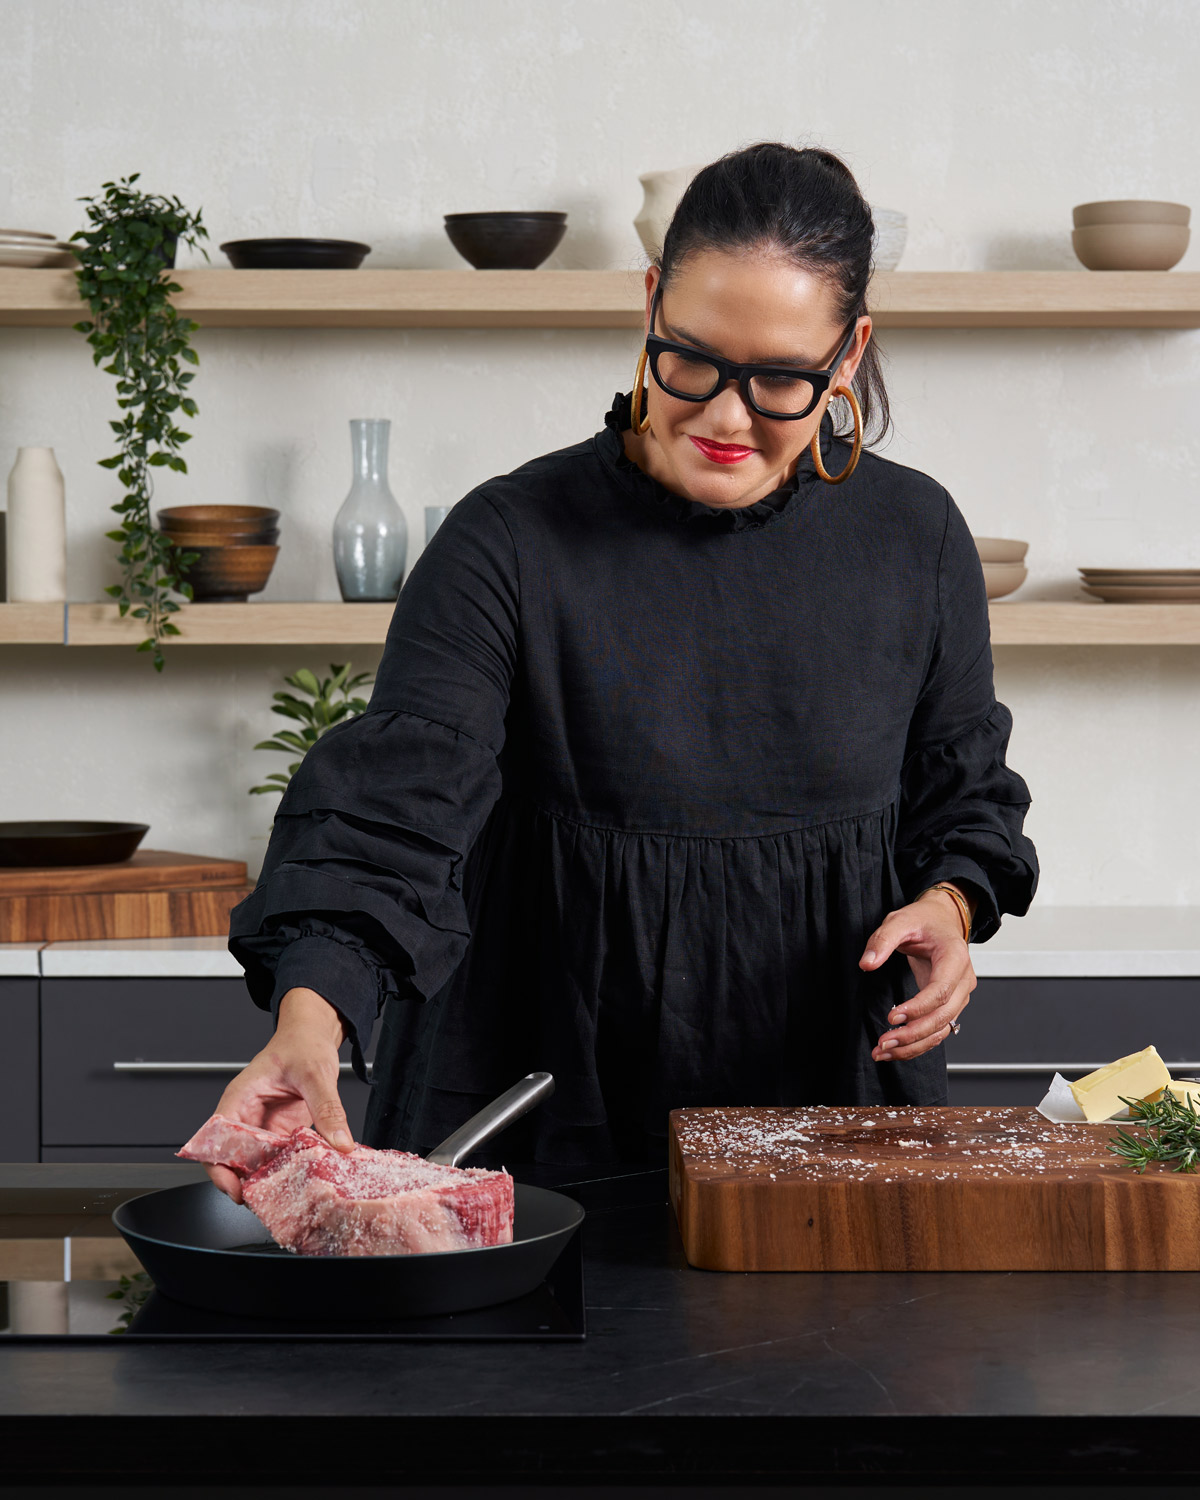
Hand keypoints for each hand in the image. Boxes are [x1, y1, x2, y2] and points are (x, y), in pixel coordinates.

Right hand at [203, 987, 354, 1202]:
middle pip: (233, 1159)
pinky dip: (288, 1172)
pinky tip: (303, 1181)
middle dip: (244, 1183)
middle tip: (266, 1203)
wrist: (314, 1036)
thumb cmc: (303, 1044)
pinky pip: (279, 1159)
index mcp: (240, 1099)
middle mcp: (247, 1117)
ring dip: (268, 1181)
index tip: (235, 1190)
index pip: (216, 1139)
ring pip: (256, 1164)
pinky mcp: (281, 1134)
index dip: (219, 1168)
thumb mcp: (316, 1073)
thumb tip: (341, 1142)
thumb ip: (328, 1107)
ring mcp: (264, 1128)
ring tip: (286, 1198)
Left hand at [859, 889, 976, 1063]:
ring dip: (913, 1045)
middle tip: (884, 1042)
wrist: (942, 921)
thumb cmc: (924, 920)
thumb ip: (882, 940)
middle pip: (943, 1016)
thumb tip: (867, 963)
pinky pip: (938, 1030)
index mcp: (955, 956)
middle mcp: (963, 979)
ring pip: (942, 1029)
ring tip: (883, 1052)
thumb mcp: (900, 920)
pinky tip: (895, 1049)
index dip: (918, 1007)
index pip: (941, 990)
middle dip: (913, 1034)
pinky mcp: (950, 1005)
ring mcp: (959, 995)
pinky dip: (918, 1043)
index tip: (893, 1017)